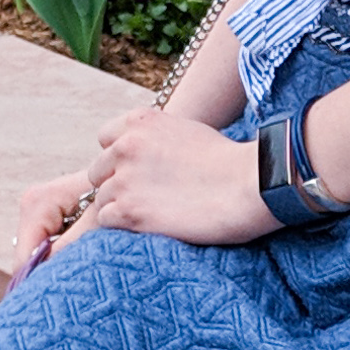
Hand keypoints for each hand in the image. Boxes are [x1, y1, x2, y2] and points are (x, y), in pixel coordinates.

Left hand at [11, 103, 278, 270]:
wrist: (251, 184)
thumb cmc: (230, 163)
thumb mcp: (187, 131)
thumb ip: (157, 140)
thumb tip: (145, 159)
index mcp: (140, 122)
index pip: (105, 139)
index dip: (120, 159)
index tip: (141, 172)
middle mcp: (125, 145)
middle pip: (98, 172)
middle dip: (117, 185)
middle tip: (148, 199)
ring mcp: (123, 179)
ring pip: (101, 199)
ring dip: (122, 209)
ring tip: (156, 215)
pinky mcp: (127, 211)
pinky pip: (105, 221)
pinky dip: (123, 228)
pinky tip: (151, 226)